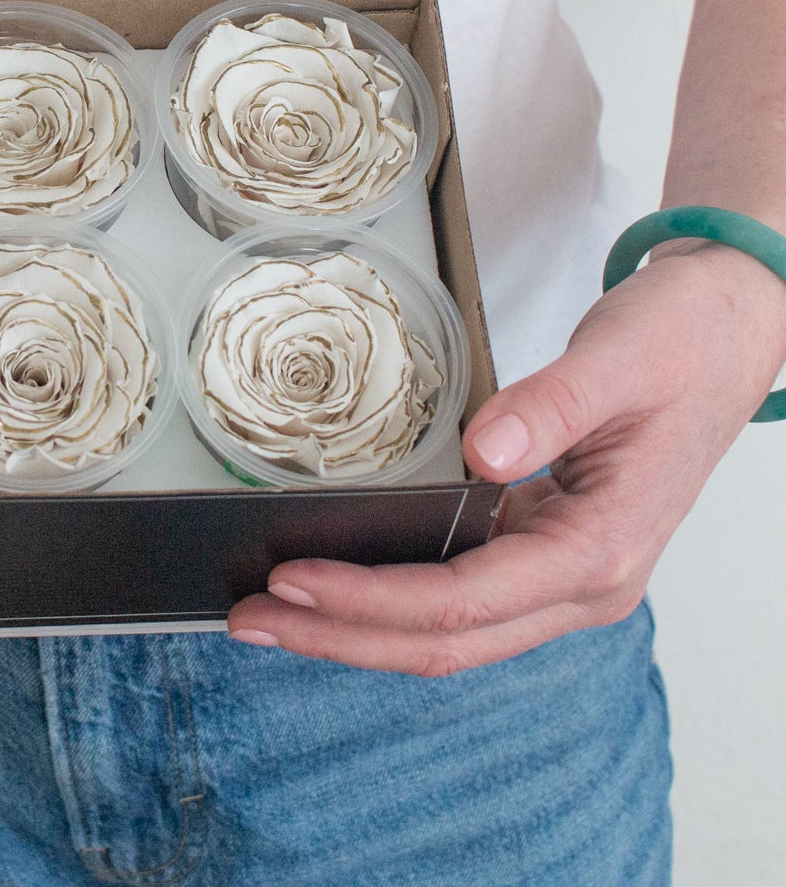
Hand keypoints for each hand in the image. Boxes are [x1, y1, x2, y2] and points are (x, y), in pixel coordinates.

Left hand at [228, 244, 785, 674]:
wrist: (724, 332)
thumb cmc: (679, 345)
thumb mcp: (617, 361)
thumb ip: (548, 408)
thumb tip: (481, 454)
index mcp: (601, 549)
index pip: (466, 600)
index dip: (373, 598)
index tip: (294, 579)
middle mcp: (583, 582)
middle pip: (448, 641)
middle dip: (342, 637)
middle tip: (250, 620)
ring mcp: (563, 573)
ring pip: (451, 633)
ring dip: (359, 629)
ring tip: (273, 614)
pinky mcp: (543, 549)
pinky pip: (460, 599)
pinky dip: (392, 602)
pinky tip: (339, 587)